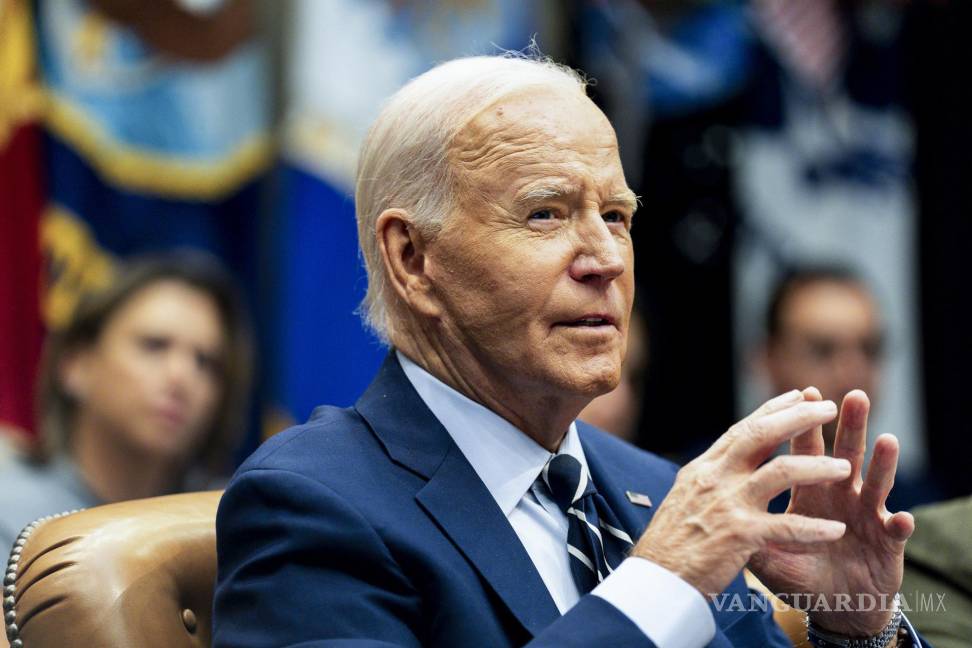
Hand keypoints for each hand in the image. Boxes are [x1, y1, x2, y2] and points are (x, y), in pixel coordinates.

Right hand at [632, 390, 851, 595]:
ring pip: (780, 472)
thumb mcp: (686, 497)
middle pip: (761, 435)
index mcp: (704, 469)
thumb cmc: (672, 543)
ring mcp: (727, 504)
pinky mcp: (739, 535)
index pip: (743, 429)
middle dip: (799, 419)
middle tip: (829, 408)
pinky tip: (836, 530)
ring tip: (845, 467)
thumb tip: (726, 460)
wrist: (655, 578)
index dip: (773, 410)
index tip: (798, 396)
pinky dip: (812, 529)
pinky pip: (785, 527)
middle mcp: (715, 478)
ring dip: (817, 467)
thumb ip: (710, 478)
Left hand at [748, 388, 913, 636]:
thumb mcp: (766, 552)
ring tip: (887, 440)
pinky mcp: (887, 543)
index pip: (803, 449)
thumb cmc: (800, 570)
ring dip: (882, 463)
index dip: (802, 425)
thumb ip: (746, 530)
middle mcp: (841, 493)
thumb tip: (713, 512)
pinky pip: (895, 532)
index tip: (802, 391)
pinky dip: (900, 525)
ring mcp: (866, 515)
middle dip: (850, 425)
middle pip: (846, 452)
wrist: (833, 604)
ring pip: (876, 483)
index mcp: (809, 489)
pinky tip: (902, 518)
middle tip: (854, 396)